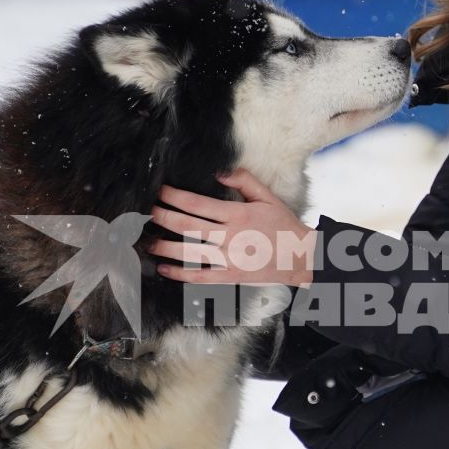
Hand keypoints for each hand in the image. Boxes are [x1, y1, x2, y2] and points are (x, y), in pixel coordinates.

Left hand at [149, 169, 316, 286]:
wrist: (302, 257)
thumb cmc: (284, 225)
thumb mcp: (267, 197)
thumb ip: (243, 181)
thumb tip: (218, 172)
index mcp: (238, 214)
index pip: (197, 203)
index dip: (174, 196)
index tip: (160, 192)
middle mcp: (230, 236)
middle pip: (186, 225)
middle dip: (162, 217)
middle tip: (146, 212)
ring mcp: (229, 258)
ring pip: (189, 251)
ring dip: (164, 246)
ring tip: (147, 241)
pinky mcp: (230, 276)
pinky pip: (200, 276)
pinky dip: (180, 273)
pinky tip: (164, 268)